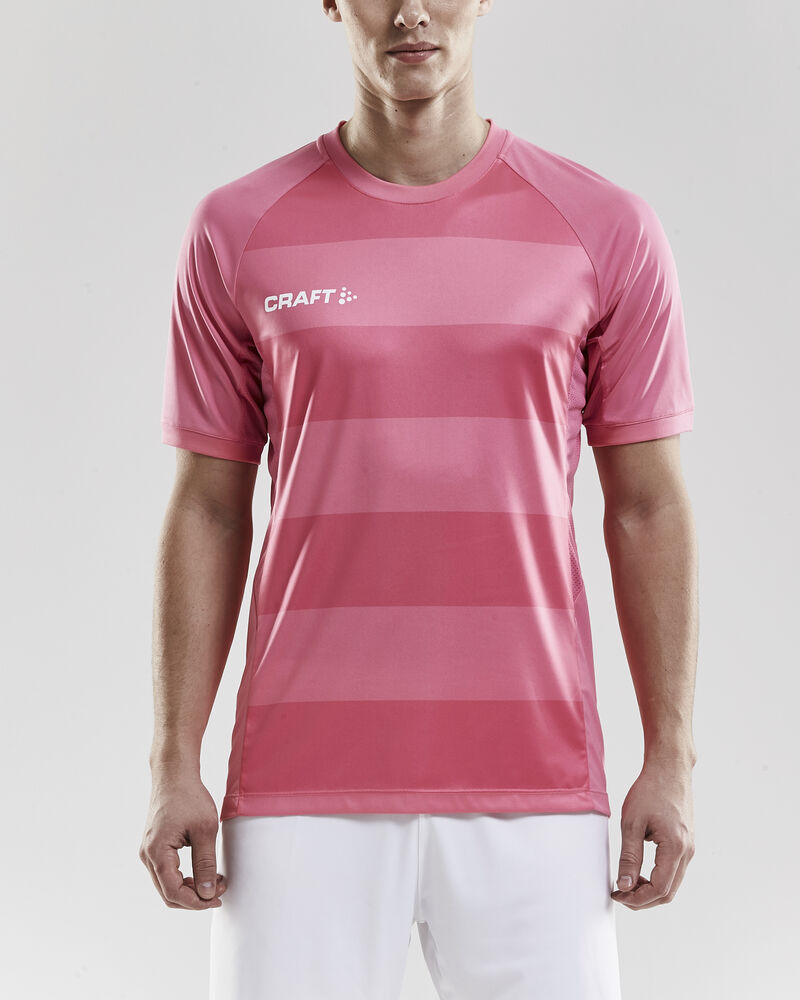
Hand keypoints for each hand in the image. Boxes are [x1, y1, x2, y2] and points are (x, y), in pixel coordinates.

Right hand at [139, 770, 227, 909]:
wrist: (174, 775)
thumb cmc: (189, 797)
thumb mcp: (205, 830)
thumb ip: (205, 863)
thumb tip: (206, 893)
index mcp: (157, 852)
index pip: (173, 892)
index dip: (196, 902)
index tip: (218, 898)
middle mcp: (147, 855)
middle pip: (168, 893)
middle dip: (194, 897)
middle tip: (219, 889)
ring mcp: (148, 851)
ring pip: (166, 885)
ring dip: (190, 889)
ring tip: (214, 880)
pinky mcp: (154, 847)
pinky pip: (166, 873)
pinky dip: (184, 878)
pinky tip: (203, 872)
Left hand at [611, 757, 695, 908]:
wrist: (669, 769)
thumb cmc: (651, 790)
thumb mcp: (632, 823)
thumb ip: (629, 857)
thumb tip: (625, 885)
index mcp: (676, 848)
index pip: (659, 889)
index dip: (637, 899)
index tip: (617, 895)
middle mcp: (687, 852)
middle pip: (668, 892)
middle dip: (643, 899)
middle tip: (620, 894)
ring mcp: (689, 848)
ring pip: (672, 884)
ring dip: (650, 890)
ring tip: (627, 882)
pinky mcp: (686, 843)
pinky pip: (674, 871)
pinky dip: (658, 878)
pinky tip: (640, 871)